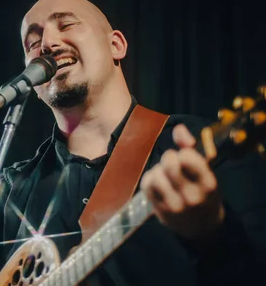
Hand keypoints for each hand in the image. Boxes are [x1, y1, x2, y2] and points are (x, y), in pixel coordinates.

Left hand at [140, 124, 224, 239]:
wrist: (202, 227)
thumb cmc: (204, 192)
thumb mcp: (206, 171)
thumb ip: (191, 147)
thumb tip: (179, 128)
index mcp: (208, 183)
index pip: (188, 156)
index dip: (183, 152)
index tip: (186, 158)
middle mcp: (192, 195)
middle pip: (169, 163)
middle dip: (168, 158)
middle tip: (172, 163)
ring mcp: (175, 205)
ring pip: (156, 174)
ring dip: (158, 170)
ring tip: (165, 176)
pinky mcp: (160, 210)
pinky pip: (146, 185)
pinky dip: (149, 179)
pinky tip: (157, 183)